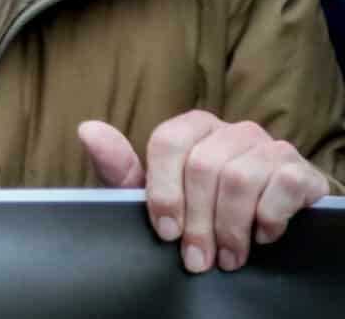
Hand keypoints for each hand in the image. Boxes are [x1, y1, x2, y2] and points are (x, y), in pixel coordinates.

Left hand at [80, 113, 329, 272]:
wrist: (272, 221)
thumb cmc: (205, 207)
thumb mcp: (160, 194)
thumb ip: (123, 169)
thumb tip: (87, 129)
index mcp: (193, 128)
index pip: (168, 142)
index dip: (164, 190)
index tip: (165, 232)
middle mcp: (232, 130)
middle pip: (203, 167)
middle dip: (198, 223)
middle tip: (198, 260)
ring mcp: (269, 146)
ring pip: (240, 178)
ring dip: (231, 228)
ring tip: (228, 258)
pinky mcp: (300, 169)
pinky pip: (283, 185)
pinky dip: (269, 217)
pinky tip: (262, 236)